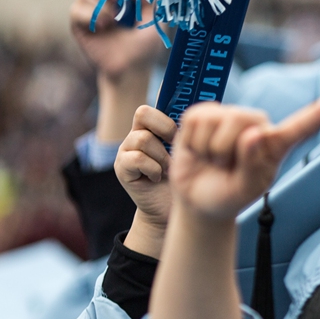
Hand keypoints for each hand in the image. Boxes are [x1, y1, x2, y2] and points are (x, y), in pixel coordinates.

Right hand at [70, 0, 164, 79]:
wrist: (132, 70)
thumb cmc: (145, 48)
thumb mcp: (154, 21)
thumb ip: (149, 1)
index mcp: (117, 0)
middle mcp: (100, 4)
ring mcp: (88, 14)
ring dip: (99, 4)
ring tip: (113, 19)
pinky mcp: (78, 27)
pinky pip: (75, 10)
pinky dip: (90, 15)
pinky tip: (104, 26)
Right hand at [117, 106, 175, 227]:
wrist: (172, 208)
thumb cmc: (184, 179)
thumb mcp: (187, 153)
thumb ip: (184, 134)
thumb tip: (198, 115)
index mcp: (150, 130)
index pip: (148, 110)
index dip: (166, 120)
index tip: (180, 138)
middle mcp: (134, 136)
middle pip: (142, 113)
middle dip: (165, 130)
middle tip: (174, 151)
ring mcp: (125, 151)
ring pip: (142, 139)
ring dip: (161, 156)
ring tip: (167, 170)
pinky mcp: (121, 168)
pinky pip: (137, 158)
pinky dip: (153, 169)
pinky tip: (157, 178)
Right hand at [170, 92, 319, 223]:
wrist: (199, 199)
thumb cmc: (229, 194)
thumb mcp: (246, 189)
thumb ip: (253, 165)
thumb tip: (254, 134)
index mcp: (276, 145)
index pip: (302, 126)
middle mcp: (257, 125)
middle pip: (245, 119)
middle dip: (228, 149)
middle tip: (225, 167)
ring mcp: (230, 116)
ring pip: (219, 120)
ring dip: (210, 148)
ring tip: (214, 160)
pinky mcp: (204, 113)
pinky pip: (196, 120)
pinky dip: (193, 142)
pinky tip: (199, 150)